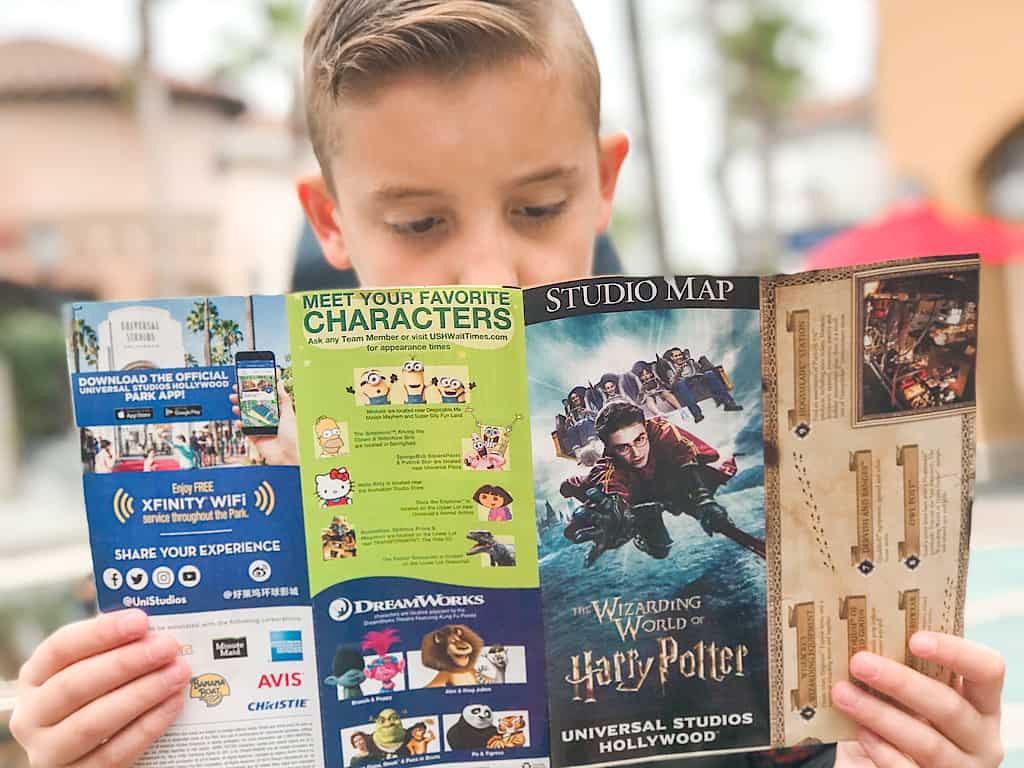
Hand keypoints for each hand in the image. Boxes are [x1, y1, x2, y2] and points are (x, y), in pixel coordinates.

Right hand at [10, 610, 188, 766]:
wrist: (89, 747)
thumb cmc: (97, 691)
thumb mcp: (94, 666)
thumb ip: (117, 646)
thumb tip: (156, 627)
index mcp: (34, 677)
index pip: (60, 649)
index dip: (101, 633)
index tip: (141, 620)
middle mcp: (32, 716)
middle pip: (75, 685)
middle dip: (127, 663)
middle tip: (167, 646)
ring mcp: (49, 751)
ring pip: (93, 723)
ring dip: (142, 694)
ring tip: (178, 673)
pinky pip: (114, 754)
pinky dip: (148, 727)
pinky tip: (173, 704)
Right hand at [230, 379, 298, 465]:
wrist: (289, 457)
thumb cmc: (293, 436)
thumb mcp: (289, 413)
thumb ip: (282, 398)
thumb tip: (279, 382)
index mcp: (278, 412)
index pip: (265, 398)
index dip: (256, 391)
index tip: (248, 383)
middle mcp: (269, 419)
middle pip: (254, 406)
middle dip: (244, 398)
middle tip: (236, 391)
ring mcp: (262, 429)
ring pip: (247, 416)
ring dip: (239, 409)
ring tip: (234, 403)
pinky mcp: (256, 438)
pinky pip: (245, 430)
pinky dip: (240, 425)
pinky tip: (238, 421)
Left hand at [832, 632, 1004, 766]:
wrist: (885, 764)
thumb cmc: (901, 716)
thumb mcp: (910, 693)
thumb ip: (902, 669)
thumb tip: (861, 639)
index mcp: (982, 702)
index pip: (987, 670)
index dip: (955, 652)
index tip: (914, 639)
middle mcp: (981, 738)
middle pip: (950, 707)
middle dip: (901, 682)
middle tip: (859, 662)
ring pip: (928, 743)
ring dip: (879, 715)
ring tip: (842, 694)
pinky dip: (882, 750)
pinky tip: (860, 732)